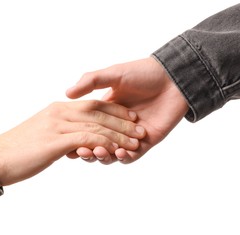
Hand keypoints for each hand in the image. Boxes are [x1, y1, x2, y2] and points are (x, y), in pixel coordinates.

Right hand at [0, 100, 145, 185]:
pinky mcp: (56, 140)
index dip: (115, 111)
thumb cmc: (18, 149)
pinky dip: (105, 144)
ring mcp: (58, 125)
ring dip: (118, 135)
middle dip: (122, 122)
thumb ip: (61, 132)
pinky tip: (117, 151)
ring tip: (135, 143)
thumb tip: (76, 141)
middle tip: (140, 131)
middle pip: (99, 113)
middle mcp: (60, 113)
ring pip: (97, 126)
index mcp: (59, 109)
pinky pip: (88, 139)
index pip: (93, 105)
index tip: (131, 118)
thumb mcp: (43, 135)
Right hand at [66, 57, 188, 163]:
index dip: (77, 135)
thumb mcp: (113, 74)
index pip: (87, 128)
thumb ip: (91, 82)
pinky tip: (119, 152)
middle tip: (80, 152)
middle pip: (98, 144)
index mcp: (106, 111)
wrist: (172, 78)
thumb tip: (67, 93)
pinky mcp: (147, 142)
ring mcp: (131, 135)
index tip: (66, 139)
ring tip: (98, 151)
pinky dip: (124, 157)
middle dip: (88, 150)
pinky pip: (133, 155)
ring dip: (104, 155)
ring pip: (113, 153)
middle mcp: (117, 126)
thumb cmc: (143, 73)